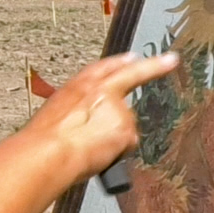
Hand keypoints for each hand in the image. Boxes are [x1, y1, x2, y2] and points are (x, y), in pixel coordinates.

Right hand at [30, 51, 179, 182]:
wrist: (48, 152)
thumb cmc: (43, 140)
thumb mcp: (54, 115)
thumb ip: (76, 112)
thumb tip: (83, 124)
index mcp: (77, 86)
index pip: (104, 68)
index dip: (119, 62)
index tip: (132, 57)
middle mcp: (99, 90)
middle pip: (132, 75)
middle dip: (153, 66)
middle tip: (170, 60)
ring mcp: (115, 108)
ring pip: (126, 123)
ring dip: (117, 136)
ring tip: (93, 150)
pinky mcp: (125, 127)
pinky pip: (127, 143)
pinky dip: (117, 151)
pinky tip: (102, 156)